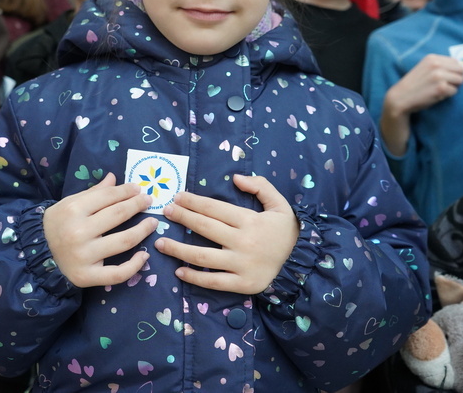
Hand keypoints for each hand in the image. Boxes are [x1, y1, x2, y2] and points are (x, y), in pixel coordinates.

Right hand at [43, 172, 156, 287]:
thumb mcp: (70, 204)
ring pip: (123, 241)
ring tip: (152, 223)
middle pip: (118, 215)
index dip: (126, 191)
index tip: (138, 189)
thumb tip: (114, 178)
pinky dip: (134, 266)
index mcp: (73, 210)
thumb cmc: (57, 224)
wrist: (36, 254)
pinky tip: (144, 256)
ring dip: (143, 230)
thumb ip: (94, 192)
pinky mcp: (87, 276)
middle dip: (137, 205)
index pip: (108, 197)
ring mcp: (84, 256)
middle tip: (149, 201)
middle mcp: (79, 232)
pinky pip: (117, 273)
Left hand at [155, 174, 297, 294]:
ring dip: (178, 249)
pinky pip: (213, 282)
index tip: (177, 197)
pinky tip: (178, 271)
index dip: (193, 202)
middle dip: (182, 218)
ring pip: (202, 257)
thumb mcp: (279, 203)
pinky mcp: (242, 284)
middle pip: (204, 228)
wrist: (302, 263)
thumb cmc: (286, 231)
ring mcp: (241, 265)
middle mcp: (242, 242)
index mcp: (249, 221)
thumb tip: (235, 178)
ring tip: (160, 243)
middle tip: (166, 212)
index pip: (214, 208)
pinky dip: (194, 278)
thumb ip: (260, 186)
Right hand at [380, 54, 462, 155]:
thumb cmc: (414, 85)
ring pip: (460, 81)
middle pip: (461, 71)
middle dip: (455, 79)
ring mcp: (439, 76)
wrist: (400, 98)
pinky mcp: (441, 88)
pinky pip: (454, 91)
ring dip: (452, 87)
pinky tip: (436, 95)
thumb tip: (461, 68)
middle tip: (444, 85)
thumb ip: (440, 65)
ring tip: (439, 90)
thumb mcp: (424, 68)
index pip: (456, 62)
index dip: (454, 72)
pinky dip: (447, 95)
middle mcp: (436, 64)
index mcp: (432, 58)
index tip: (445, 78)